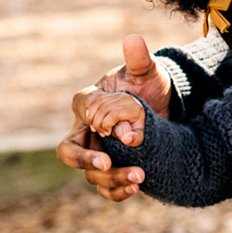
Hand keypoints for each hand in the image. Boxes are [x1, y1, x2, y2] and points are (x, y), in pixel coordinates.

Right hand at [55, 35, 168, 200]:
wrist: (163, 110)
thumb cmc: (148, 86)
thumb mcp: (147, 73)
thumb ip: (139, 60)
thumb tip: (133, 40)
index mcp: (89, 103)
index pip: (81, 108)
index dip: (92, 117)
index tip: (109, 127)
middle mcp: (86, 131)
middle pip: (69, 150)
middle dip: (83, 159)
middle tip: (105, 164)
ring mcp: (96, 153)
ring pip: (89, 174)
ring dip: (111, 178)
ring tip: (138, 178)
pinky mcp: (111, 170)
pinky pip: (105, 187)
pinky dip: (116, 192)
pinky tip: (135, 189)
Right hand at [83, 90, 145, 145]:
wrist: (132, 117)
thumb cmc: (133, 129)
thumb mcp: (137, 136)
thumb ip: (134, 139)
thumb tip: (127, 139)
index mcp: (134, 108)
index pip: (115, 113)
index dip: (107, 124)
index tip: (107, 133)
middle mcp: (125, 98)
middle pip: (104, 108)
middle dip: (98, 123)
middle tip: (100, 133)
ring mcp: (116, 95)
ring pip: (97, 103)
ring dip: (91, 118)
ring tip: (94, 128)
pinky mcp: (108, 94)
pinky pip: (94, 98)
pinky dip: (89, 109)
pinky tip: (91, 119)